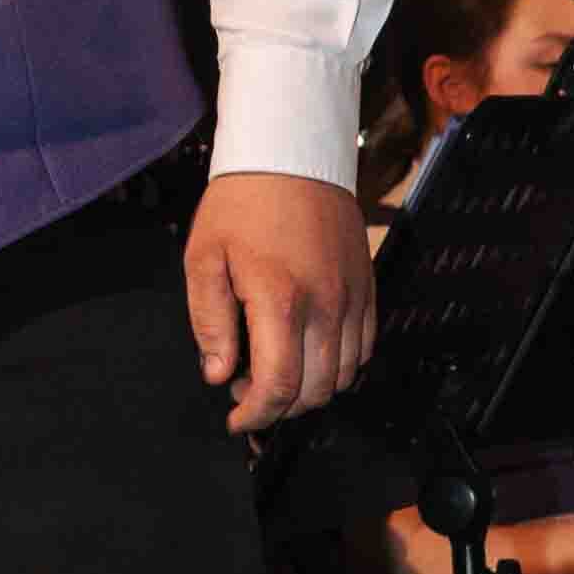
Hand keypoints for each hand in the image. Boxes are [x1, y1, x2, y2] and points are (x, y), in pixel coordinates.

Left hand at [184, 173, 375, 433]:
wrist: (291, 153)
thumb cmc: (242, 203)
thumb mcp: (205, 259)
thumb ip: (210, 323)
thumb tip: (219, 373)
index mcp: (280, 300)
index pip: (278, 387)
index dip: (256, 415)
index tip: (236, 419)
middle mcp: (325, 305)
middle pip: (315, 391)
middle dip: (279, 406)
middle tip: (247, 391)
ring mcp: (353, 297)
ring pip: (344, 375)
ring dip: (311, 389)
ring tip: (277, 371)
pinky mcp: (368, 286)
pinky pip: (364, 347)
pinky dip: (340, 365)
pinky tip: (309, 352)